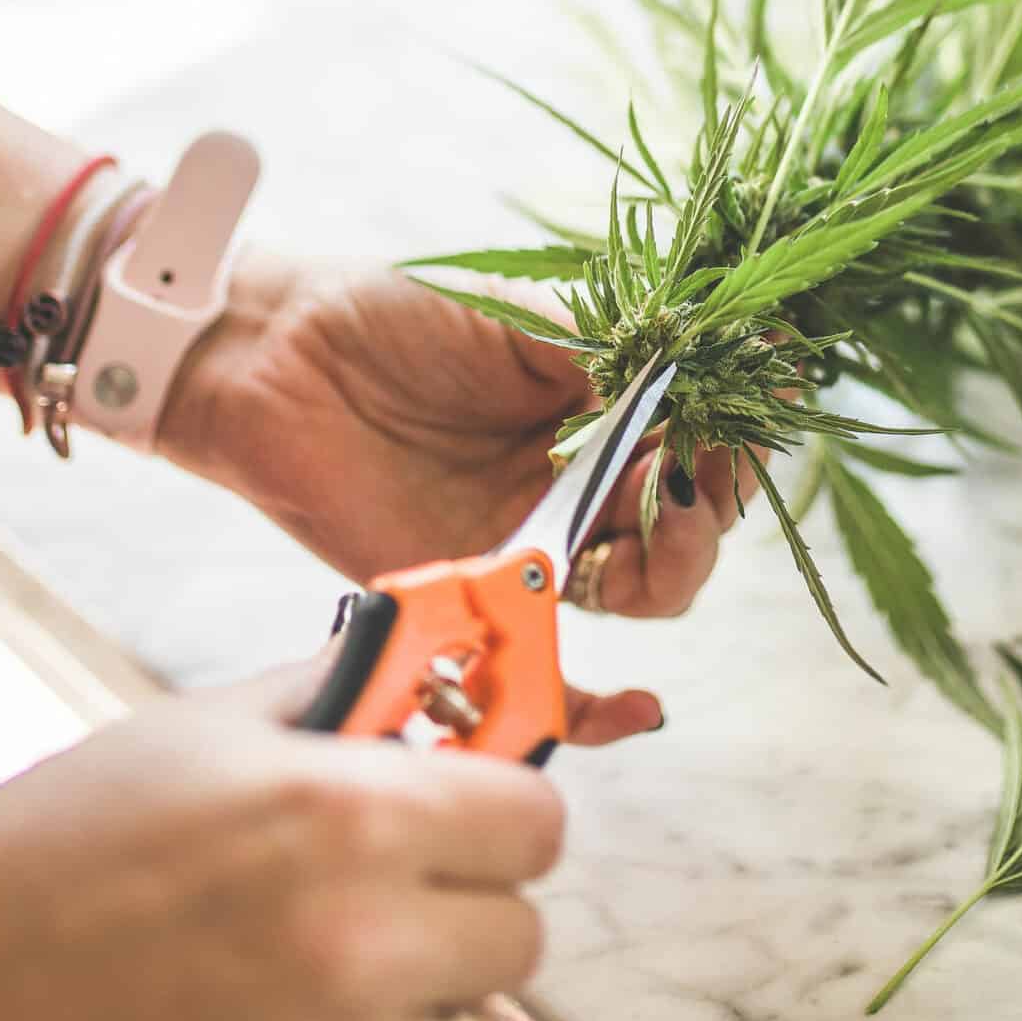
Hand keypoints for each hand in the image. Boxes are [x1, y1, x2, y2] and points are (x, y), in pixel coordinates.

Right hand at [0, 667, 560, 1020]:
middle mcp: (356, 951)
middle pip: (515, 944)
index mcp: (346, 818)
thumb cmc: (39, 860)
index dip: (496, 820)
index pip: (537, 824)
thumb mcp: (195, 734)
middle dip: (451, 921)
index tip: (460, 829)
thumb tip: (439, 685)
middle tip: (359, 910)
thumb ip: (338, 702)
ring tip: (273, 997)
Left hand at [160, 259, 752, 741]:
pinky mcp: (483, 595)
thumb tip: (708, 354)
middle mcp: (583, 478)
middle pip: (689, 521)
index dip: (733, 435)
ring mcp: (537, 541)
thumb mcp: (516, 313)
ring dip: (676, 565)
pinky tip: (639, 707)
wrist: (277, 359)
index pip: (703, 436)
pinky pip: (555, 668)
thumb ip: (608, 348)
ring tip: (662, 527)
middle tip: (693, 477)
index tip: (743, 417)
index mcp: (602, 401)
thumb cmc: (394, 313)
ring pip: (645, 585)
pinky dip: (601, 706)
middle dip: (710, 505)